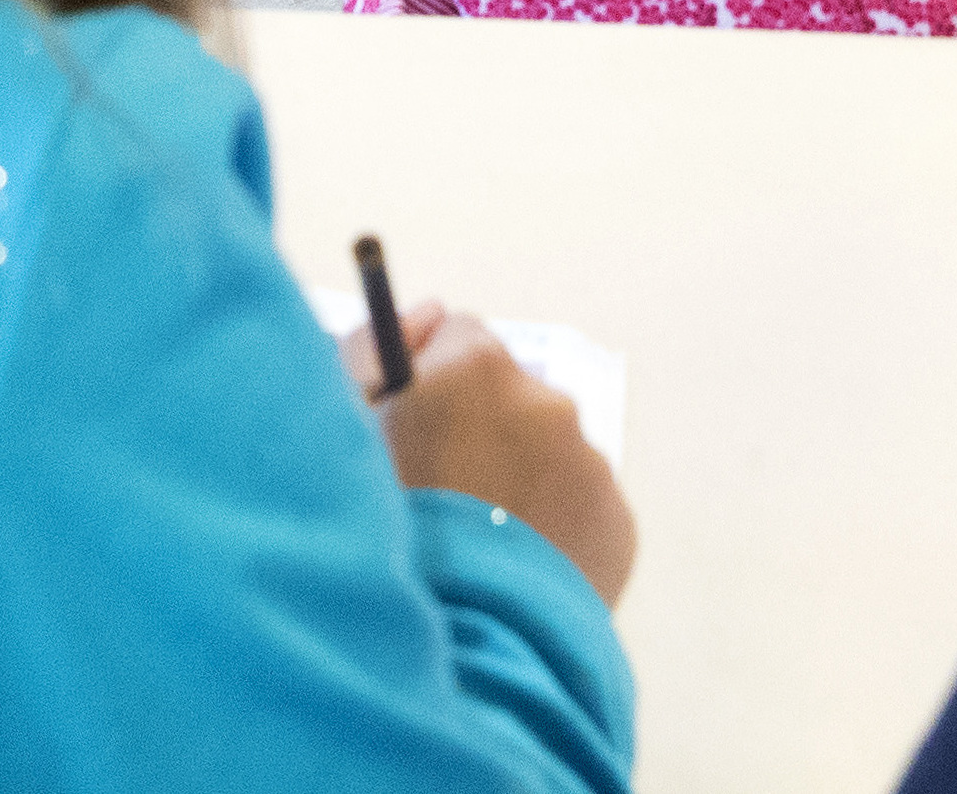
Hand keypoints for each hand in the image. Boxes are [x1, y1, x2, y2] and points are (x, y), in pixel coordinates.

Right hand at [345, 305, 635, 605]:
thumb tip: (426, 311)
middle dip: (475, 429)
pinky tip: (508, 569)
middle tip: (436, 492)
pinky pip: (578, 507)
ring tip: (470, 544)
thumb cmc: (380, 534)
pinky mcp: (617, 522)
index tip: (411, 419)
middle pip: (505, 395)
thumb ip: (370, 349)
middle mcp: (546, 402)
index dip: (427, 379)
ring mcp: (590, 463)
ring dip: (513, 480)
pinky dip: (549, 528)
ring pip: (544, 452)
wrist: (455, 644)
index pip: (457, 335)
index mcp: (476, 369)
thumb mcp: (340, 427)